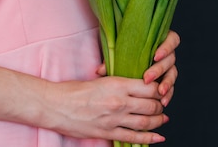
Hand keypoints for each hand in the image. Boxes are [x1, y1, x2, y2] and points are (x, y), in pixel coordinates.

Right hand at [45, 76, 167, 143]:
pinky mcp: (108, 132)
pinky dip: (148, 138)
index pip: (149, 87)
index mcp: (117, 84)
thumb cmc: (73, 91)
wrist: (55, 105)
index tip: (160, 89)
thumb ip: (117, 82)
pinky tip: (157, 137)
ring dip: (158, 121)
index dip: (158, 89)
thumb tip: (132, 84)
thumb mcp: (99, 79)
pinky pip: (133, 137)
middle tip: (162, 104)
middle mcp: (119, 101)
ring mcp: (114, 119)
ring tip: (163, 119)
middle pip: (151, 105)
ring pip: (145, 122)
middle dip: (160, 105)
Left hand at [96, 30, 179, 106]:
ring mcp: (167, 67)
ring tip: (160, 93)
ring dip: (167, 84)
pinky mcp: (165, 79)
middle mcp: (165, 53)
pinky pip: (170, 87)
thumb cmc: (122, 52)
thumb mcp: (118, 52)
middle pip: (171, 59)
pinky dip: (168, 94)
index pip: (171, 40)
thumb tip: (100, 70)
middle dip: (159, 69)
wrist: (122, 63)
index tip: (155, 56)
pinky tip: (163, 101)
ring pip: (172, 74)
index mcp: (158, 40)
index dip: (166, 47)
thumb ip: (112, 58)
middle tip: (147, 78)